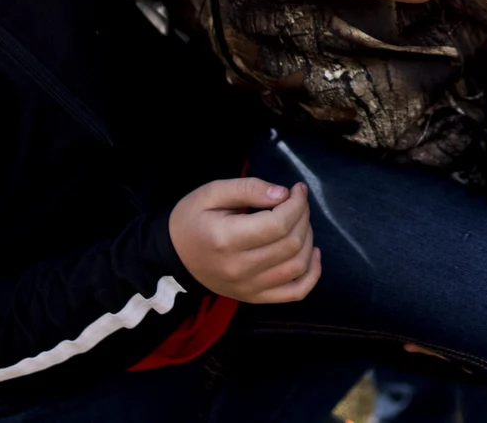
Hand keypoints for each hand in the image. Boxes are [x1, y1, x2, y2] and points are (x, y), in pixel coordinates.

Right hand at [169, 178, 320, 303]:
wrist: (174, 256)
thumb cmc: (192, 219)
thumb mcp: (211, 192)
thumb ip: (248, 188)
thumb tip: (283, 194)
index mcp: (226, 239)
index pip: (278, 224)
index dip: (297, 204)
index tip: (296, 189)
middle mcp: (239, 269)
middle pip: (291, 244)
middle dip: (303, 216)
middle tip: (297, 201)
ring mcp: (248, 288)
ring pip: (297, 266)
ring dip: (308, 239)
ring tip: (299, 221)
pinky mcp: (255, 297)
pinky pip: (295, 292)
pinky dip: (312, 274)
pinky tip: (312, 253)